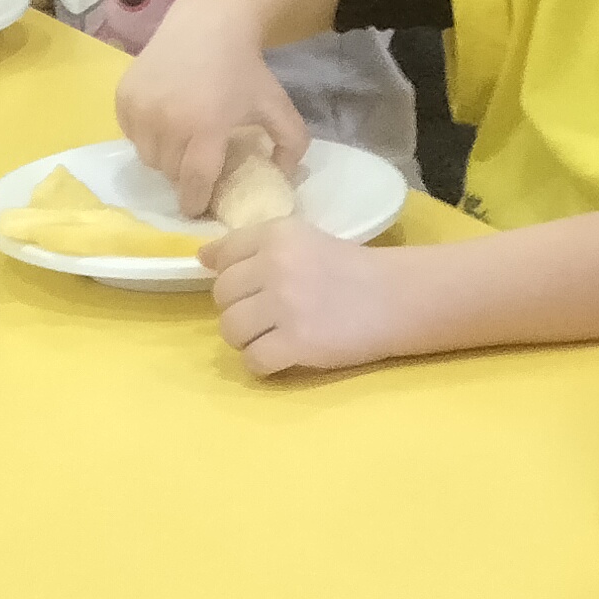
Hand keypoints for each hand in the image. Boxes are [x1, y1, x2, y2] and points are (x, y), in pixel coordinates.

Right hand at [114, 7, 309, 215]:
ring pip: (148, 158)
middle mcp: (167, 120)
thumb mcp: (277, 104)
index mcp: (205, 126)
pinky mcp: (124, 97)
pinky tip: (165, 121)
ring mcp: (141, 108)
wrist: (208, 23)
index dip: (196, 202)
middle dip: (184, 177)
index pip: (193, 182)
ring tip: (181, 144)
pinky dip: (146, 137)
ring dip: (164, 158)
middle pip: (170, 173)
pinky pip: (131, 136)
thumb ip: (292, 143)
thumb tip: (284, 177)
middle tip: (196, 167)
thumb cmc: (244, 68)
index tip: (200, 208)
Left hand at [204, 217, 403, 375]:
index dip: (231, 276)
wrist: (397, 298)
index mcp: (276, 235)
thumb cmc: (349, 269)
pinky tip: (285, 354)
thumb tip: (201, 258)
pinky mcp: (297, 342)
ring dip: (248, 339)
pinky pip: (252, 361)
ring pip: (230, 331)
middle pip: (221, 297)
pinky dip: (264, 363)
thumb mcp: (302, 240)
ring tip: (276, 335)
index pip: (222, 256)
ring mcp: (285, 306)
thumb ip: (252, 246)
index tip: (254, 286)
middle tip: (271, 314)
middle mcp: (275, 266)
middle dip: (240, 309)